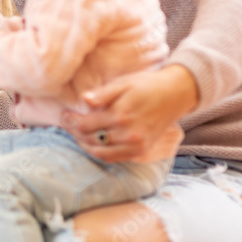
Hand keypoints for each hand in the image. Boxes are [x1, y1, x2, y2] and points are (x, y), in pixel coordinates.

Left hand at [62, 64, 197, 161]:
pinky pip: (114, 158)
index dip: (71, 121)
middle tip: (67, 124)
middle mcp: (128, 134)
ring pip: (100, 153)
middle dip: (75, 133)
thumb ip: (102, 94)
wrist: (177, 93)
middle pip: (90, 140)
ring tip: (78, 134)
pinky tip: (93, 143)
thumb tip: (83, 99)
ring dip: (85, 145)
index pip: (85, 126)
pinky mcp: (142, 150)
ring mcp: (136, 144)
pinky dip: (100, 153)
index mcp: (120, 115)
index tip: (64, 115)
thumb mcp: (123, 83)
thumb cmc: (147, 84)